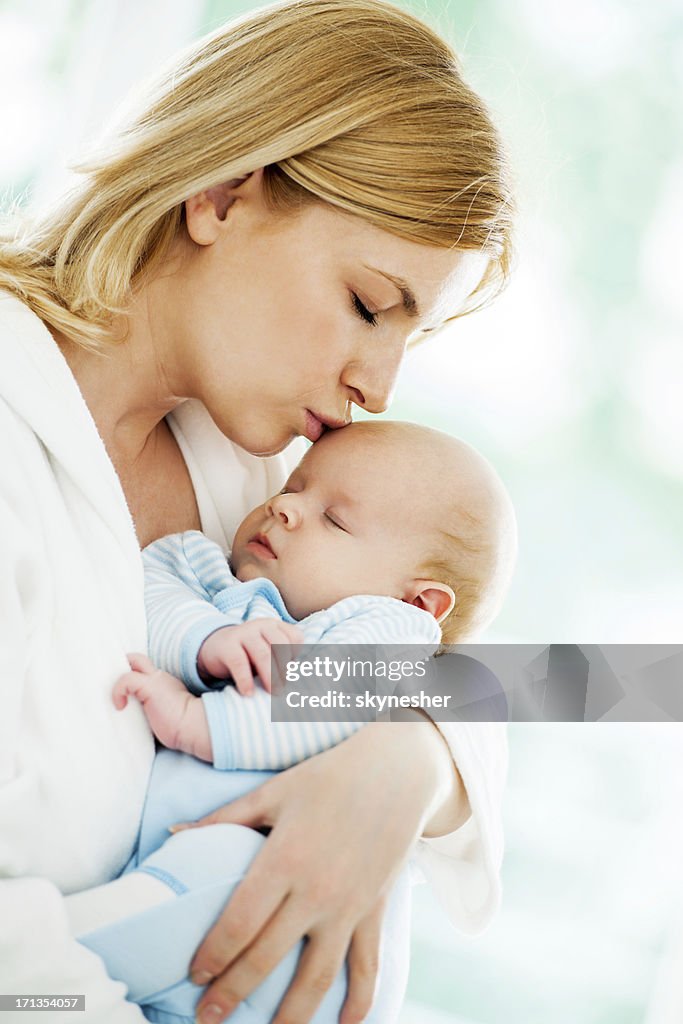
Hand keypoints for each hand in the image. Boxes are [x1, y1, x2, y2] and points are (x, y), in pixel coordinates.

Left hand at [113, 653, 208, 757]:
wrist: (194, 727)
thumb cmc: (180, 728)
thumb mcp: (162, 715)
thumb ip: (150, 710)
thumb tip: (132, 721)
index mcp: (163, 683)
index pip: (143, 669)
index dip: (130, 674)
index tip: (122, 692)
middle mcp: (159, 677)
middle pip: (137, 659)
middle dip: (122, 667)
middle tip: (116, 688)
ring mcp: (156, 679)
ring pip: (132, 661)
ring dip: (118, 677)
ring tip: (117, 696)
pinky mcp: (150, 686)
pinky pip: (127, 679)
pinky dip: (118, 691)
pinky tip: (120, 705)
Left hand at [171, 720, 466, 1023]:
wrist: (398, 770)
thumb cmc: (329, 776)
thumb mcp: (273, 791)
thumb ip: (224, 818)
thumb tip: (173, 833)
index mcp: (284, 859)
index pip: (239, 923)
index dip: (213, 955)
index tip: (193, 976)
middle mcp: (316, 890)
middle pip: (267, 956)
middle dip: (232, 993)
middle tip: (207, 1019)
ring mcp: (350, 906)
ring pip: (317, 977)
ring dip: (290, 1016)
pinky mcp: (375, 910)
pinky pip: (367, 965)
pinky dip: (359, 1001)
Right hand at [198, 619, 303, 694]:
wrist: (214, 647)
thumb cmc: (248, 654)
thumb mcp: (267, 652)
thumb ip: (281, 661)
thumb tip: (299, 684)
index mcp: (275, 626)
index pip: (295, 637)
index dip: (296, 656)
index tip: (292, 674)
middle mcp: (261, 625)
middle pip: (280, 646)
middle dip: (285, 669)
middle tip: (284, 689)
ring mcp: (243, 633)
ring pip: (262, 654)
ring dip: (270, 676)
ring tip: (273, 693)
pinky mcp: (227, 645)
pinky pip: (239, 662)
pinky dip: (245, 680)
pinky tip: (248, 694)